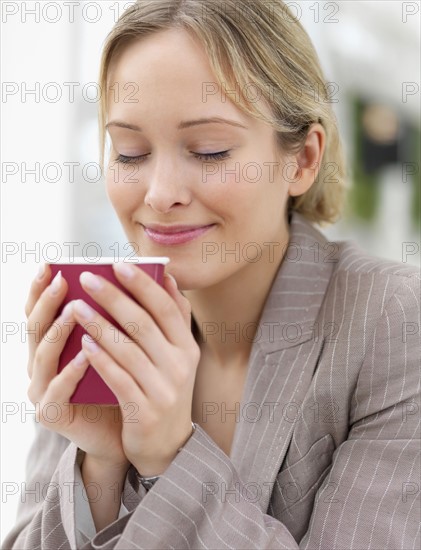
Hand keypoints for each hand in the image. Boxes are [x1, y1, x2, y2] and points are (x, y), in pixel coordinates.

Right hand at [25, 264, 129, 469]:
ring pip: (45, 356)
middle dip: (46, 303)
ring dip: (58, 331)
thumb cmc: (127, 381)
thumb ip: (135, 315)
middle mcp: (43, 365)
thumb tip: (164, 279)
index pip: (42, 312)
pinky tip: (86, 354)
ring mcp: (43, 390)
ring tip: (74, 310)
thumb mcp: (128, 345)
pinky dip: (71, 371)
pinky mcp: (52, 414)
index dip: (41, 289)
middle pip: (36, 329)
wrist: (129, 430)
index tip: (50, 265)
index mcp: (56, 346)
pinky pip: (59, 390)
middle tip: (61, 280)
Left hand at [73, 263, 200, 475]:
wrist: (169, 445)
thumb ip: (174, 318)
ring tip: (77, 307)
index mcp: (187, 347)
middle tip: (88, 278)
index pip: (167, 308)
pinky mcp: (145, 411)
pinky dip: (101, 360)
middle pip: (144, 324)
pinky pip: (119, 379)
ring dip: (100, 325)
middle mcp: (180, 365)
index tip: (119, 265)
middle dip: (114, 297)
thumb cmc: (166, 390)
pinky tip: (84, 343)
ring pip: (128, 350)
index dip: (143, 285)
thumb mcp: (179, 355)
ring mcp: (164, 389)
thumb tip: (167, 278)